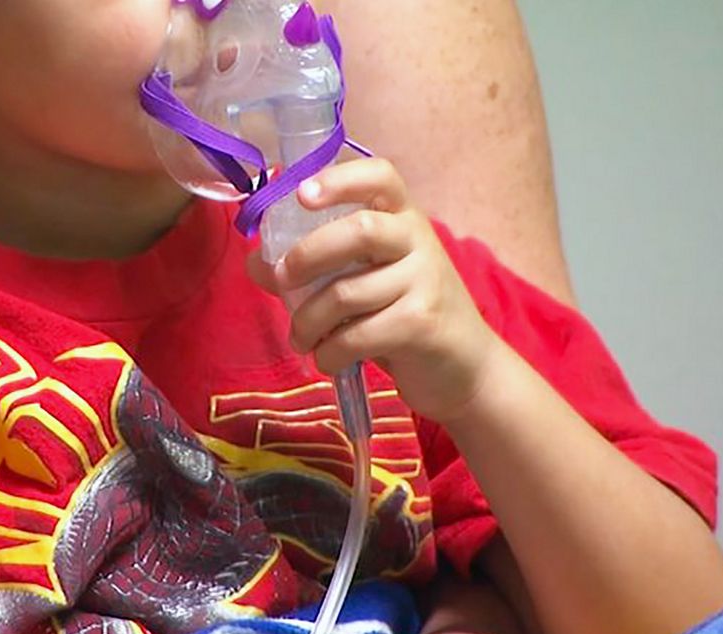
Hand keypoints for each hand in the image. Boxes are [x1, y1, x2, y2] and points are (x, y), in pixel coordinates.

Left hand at [247, 158, 499, 424]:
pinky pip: (357, 335)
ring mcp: (425, 281)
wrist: (465, 368)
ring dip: (308, 322)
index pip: (380, 176)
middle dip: (307, 255)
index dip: (339, 180)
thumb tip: (256, 262)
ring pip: (347, 293)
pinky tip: (327, 359)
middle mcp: (418, 240)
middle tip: (281, 280)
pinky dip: (329, 352)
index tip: (302, 195)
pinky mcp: (423, 324)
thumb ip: (315, 267)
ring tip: (301, 338)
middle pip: (360, 230)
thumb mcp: (366, 281)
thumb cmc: (405, 314)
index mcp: (402, 217)